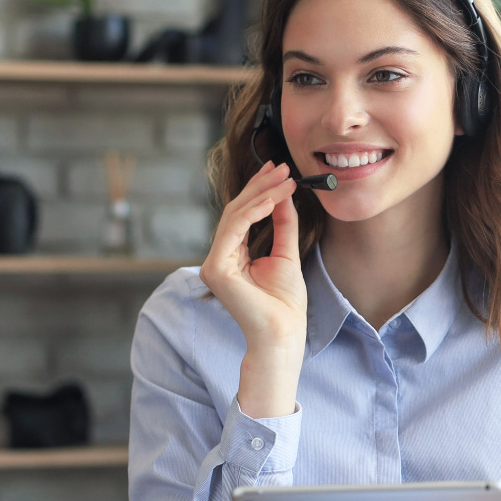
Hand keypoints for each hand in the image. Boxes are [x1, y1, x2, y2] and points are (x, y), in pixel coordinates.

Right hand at [200, 161, 306, 416]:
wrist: (283, 333)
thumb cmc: (285, 303)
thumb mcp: (287, 254)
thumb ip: (282, 224)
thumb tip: (284, 194)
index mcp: (233, 256)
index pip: (243, 215)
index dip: (260, 190)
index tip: (280, 172)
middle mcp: (219, 257)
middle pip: (236, 210)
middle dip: (261, 186)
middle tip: (282, 168)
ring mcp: (214, 263)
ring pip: (234, 215)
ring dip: (261, 193)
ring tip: (285, 179)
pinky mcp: (216, 268)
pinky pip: (235, 228)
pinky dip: (256, 210)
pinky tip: (275, 198)